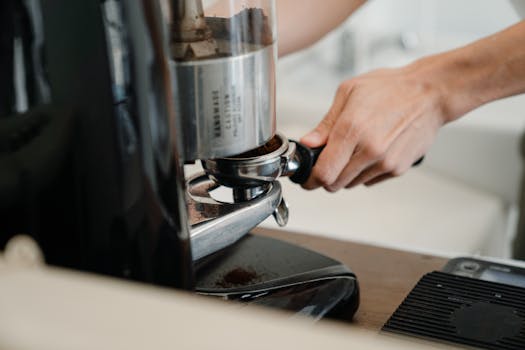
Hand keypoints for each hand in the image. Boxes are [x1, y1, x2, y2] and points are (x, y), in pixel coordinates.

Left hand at [300, 64, 447, 190]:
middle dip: (326, 176)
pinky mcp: (398, 168)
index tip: (307, 179)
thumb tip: (308, 143)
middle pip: (334, 183)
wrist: (430, 92)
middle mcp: (370, 150)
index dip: (310, 179)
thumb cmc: (391, 88)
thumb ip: (326, 124)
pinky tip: (370, 152)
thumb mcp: (349, 93)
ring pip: (351, 184)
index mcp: (352, 129)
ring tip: (354, 150)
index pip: (323, 172)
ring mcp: (385, 162)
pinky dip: (364, 172)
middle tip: (327, 161)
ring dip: (345, 174)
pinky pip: (370, 181)